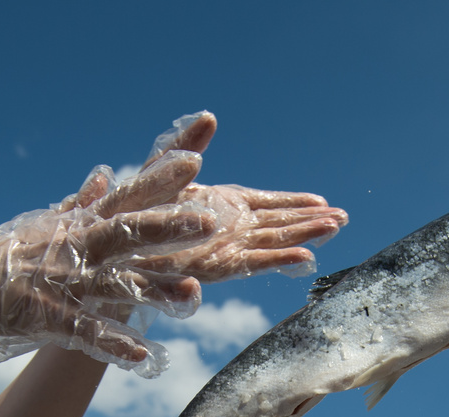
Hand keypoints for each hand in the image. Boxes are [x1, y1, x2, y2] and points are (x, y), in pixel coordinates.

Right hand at [0, 149, 215, 377]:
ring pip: (115, 284)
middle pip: (127, 234)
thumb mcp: (45, 224)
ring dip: (154, 289)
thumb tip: (107, 174)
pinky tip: (142, 354)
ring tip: (193, 293)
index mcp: (79, 225)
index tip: (195, 160)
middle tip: (210, 220)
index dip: (159, 180)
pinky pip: (85, 333)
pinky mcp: (47, 319)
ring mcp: (62, 284)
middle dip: (167, 227)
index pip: (126, 197)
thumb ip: (81, 203)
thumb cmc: (6, 254)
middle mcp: (74, 249)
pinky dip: (112, 343)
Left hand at [115, 111, 349, 280]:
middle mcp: (228, 229)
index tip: (323, 203)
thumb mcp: (159, 172)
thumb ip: (184, 147)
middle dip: (311, 222)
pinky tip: (304, 258)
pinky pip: (252, 263)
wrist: (105, 251)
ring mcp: (224, 248)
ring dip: (304, 237)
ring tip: (334, 229)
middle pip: (278, 224)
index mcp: (221, 205)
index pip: (267, 203)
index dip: (295, 203)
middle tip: (343, 218)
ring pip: (273, 241)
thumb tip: (211, 118)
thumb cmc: (127, 213)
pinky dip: (278, 260)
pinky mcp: (214, 267)